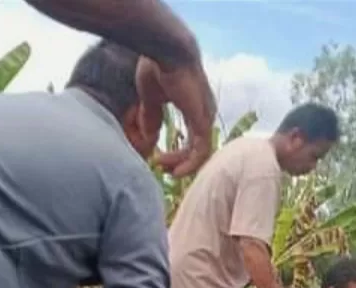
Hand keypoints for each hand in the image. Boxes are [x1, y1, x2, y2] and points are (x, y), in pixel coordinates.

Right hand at [136, 56, 216, 177]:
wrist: (166, 50)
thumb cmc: (157, 66)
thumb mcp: (152, 98)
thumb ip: (151, 117)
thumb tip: (149, 139)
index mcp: (195, 107)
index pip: (194, 138)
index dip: (179, 153)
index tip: (159, 158)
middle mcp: (205, 113)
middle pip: (199, 148)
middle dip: (180, 162)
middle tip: (162, 168)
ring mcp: (206, 116)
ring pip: (201, 153)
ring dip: (183, 165)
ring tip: (165, 170)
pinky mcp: (202, 119)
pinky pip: (201, 150)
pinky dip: (189, 163)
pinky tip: (175, 170)